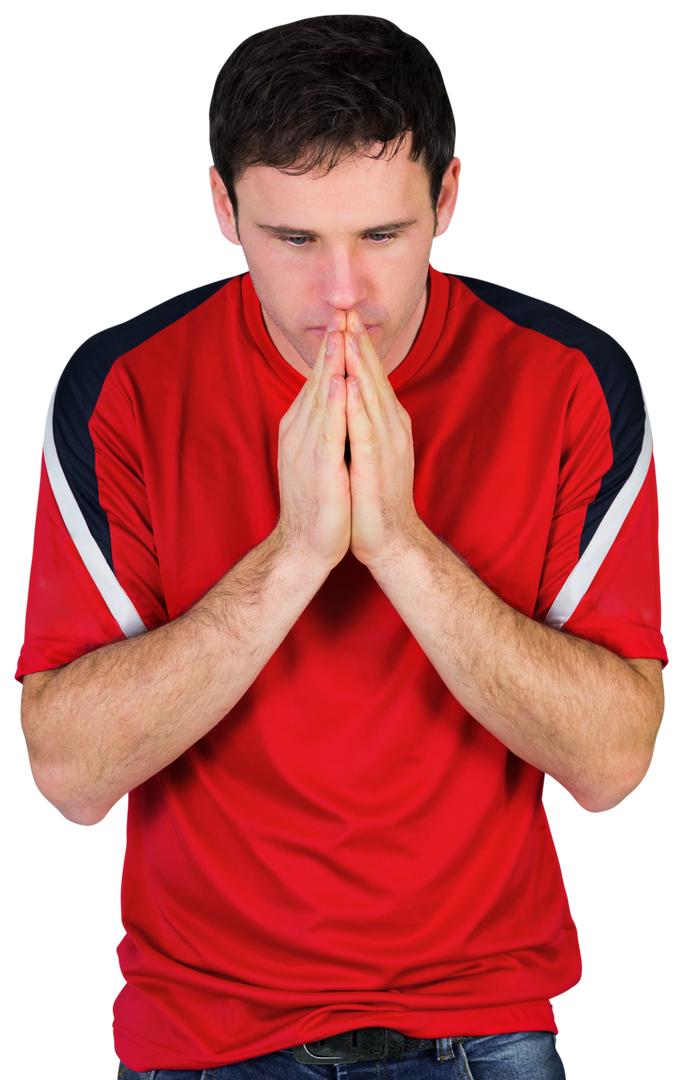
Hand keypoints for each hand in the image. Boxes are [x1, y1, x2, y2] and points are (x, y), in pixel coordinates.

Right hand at [274, 313, 350, 569]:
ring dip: (331, 363)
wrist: (306, 546)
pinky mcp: (319, 468)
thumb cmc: (318, 502)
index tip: (344, 317)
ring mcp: (307, 448)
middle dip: (332, 344)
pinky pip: (327, 429)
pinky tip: (339, 381)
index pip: (320, 380)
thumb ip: (325, 424)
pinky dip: (333, 403)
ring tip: (340, 331)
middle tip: (343, 308)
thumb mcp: (321, 454)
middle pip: (318, 380)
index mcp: (304, 427)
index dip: (332, 348)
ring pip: (321, 397)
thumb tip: (335, 397)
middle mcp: (300, 431)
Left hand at [342, 311, 422, 567]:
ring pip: (372, 397)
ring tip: (351, 335)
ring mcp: (387, 446)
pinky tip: (352, 384)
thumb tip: (352, 394)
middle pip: (374, 378)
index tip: (345, 317)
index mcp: (386, 424)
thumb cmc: (375, 497)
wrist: (390, 540)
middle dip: (360, 344)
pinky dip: (359, 405)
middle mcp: (391, 428)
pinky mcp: (378, 466)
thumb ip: (363, 421)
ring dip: (361, 365)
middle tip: (348, 310)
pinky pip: (367, 430)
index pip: (371, 377)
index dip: (359, 347)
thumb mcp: (368, 450)